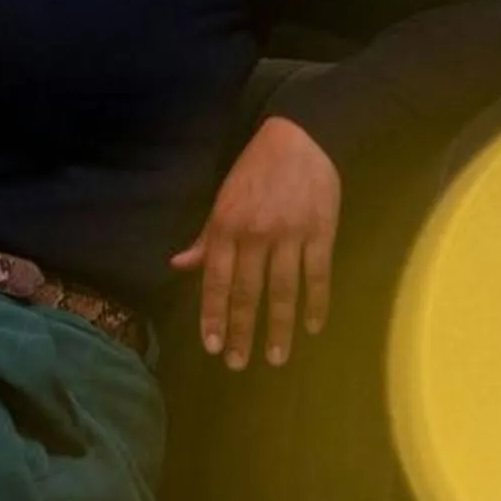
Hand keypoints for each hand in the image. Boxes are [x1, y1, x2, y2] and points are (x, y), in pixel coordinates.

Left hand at [170, 117, 341, 370]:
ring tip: (276, 358)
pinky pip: (318, 275)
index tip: (211, 346)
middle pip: (247, 293)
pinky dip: (317, 304)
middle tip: (238, 364)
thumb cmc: (254, 170)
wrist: (301, 136)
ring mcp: (290, 235)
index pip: (216, 282)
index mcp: (226, 228)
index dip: (213, 316)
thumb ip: (206, 238)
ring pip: (283, 291)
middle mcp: (255, 236)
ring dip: (279, 328)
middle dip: (241, 332)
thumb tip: (179, 266)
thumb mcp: (222, 200)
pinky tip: (312, 327)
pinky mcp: (321, 232)